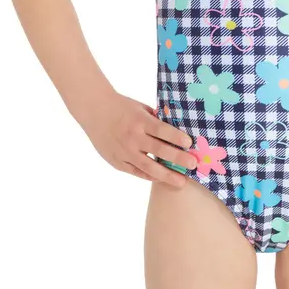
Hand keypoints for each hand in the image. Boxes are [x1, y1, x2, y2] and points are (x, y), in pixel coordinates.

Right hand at [76, 90, 196, 186]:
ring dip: (167, 175)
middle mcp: (133, 137)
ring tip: (181, 182)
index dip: (177, 138)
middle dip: (178, 159)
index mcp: (140, 121)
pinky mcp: (117, 161)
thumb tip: (177, 128)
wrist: (95, 111)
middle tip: (193, 164)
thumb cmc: (122, 107)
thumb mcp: (141, 108)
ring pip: (148, 167)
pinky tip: (161, 178)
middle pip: (159, 151)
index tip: (190, 144)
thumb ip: (156, 119)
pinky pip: (136, 172)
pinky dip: (149, 176)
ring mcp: (124, 151)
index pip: (162, 131)